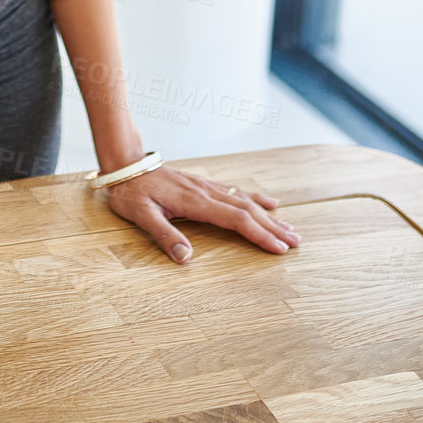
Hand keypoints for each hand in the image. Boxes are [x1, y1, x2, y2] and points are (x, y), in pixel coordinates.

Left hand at [103, 165, 300, 263]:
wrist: (125, 164)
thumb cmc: (131, 192)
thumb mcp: (141, 216)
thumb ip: (164, 236)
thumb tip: (187, 258)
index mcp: (195, 202)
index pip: (236, 220)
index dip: (259, 235)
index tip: (279, 249)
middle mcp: (206, 192)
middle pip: (248, 211)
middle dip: (273, 227)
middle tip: (297, 243)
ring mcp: (206, 186)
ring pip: (245, 200)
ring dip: (269, 216)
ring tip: (290, 228)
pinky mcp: (203, 184)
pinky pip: (237, 191)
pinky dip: (256, 198)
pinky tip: (270, 203)